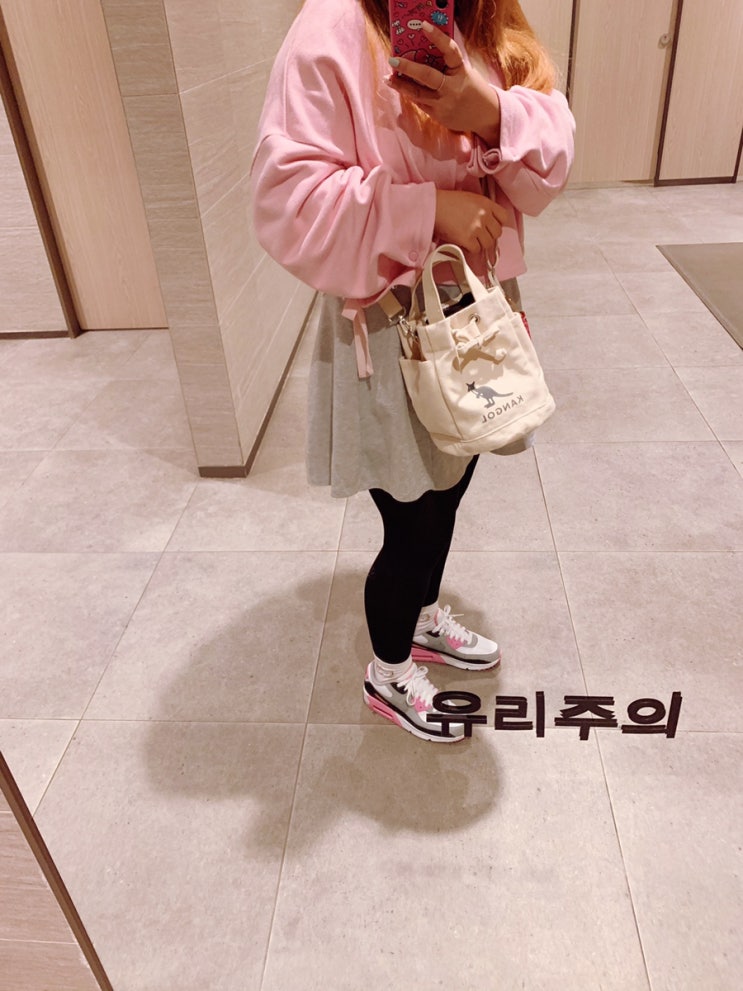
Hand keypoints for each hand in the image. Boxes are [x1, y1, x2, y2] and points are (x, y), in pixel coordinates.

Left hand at [386, 22, 500, 143]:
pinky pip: (421, 104)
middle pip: (427, 76)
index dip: (437, 37)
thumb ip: (447, 64)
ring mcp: (444, 104)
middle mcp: (452, 88)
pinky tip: (400, 88)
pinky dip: (410, 95)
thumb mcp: (464, 73)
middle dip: (408, 67)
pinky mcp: (439, 116)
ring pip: (418, 94)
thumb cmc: (472, 89)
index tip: (424, 25)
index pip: (450, 50)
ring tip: (388, 78)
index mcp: (461, 71)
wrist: (486, 116)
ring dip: (401, 85)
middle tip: (393, 60)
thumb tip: (423, 51)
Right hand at [434, 189, 508, 252]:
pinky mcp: (467, 239)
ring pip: (488, 243)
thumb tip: (490, 222)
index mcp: (486, 204)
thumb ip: (483, 208)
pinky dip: (471, 248)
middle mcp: (484, 216)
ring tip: (471, 240)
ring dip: (480, 243)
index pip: (503, 217)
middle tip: (480, 235)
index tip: (491, 226)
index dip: (498, 223)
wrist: (434, 207)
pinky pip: (476, 249)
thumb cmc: (449, 202)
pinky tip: (464, 243)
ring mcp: (476, 228)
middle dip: (489, 235)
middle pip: (497, 233)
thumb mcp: (471, 199)